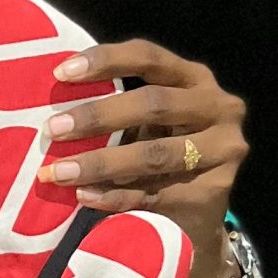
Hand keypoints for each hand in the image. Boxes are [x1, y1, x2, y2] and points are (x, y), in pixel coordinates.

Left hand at [36, 38, 247, 277]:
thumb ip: (117, 110)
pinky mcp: (215, 192)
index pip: (150, 57)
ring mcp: (223, 150)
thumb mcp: (147, 125)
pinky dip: (115, 197)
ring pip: (155, 154)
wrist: (197, 220)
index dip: (106, 60)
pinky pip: (155, 193)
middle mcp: (218, 106)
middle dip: (98, 116)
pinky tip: (84, 196)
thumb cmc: (161, 156)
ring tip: (60, 172)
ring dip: (101, 163)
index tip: (61, 73)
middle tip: (53, 130)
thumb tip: (55, 111)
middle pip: (154, 103)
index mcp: (195, 78)